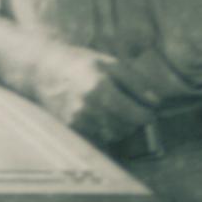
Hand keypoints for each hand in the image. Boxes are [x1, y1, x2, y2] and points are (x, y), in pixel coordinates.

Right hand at [27, 43, 155, 143]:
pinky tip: (104, 117)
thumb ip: (137, 82)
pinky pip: (99, 138)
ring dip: (122, 127)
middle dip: (135, 121)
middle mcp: (88, 108)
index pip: (136, 115)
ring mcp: (78, 121)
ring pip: (114, 135)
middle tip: (135, 110)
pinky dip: (107, 131)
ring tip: (119, 112)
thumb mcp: (112, 63)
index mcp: (100, 88)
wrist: (44, 71)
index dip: (148, 115)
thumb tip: (156, 102)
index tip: (150, 110)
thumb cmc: (82, 64)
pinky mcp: (72, 130)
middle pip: (126, 128)